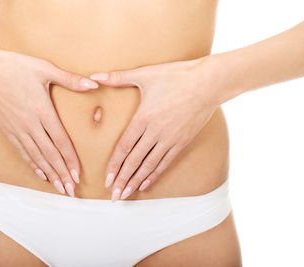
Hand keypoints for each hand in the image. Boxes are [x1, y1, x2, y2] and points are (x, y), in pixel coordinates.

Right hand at [0, 47, 98, 196]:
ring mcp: (17, 129)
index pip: (61, 142)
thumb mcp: (45, 69)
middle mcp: (31, 125)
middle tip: (71, 191)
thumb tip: (94, 84)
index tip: (78, 175)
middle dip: (62, 174)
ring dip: (50, 173)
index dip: (71, 160)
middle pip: (50, 154)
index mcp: (43, 111)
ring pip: (37, 157)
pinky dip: (33, 164)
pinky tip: (40, 174)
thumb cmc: (14, 66)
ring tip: (59, 187)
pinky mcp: (7, 130)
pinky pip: (22, 152)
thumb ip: (70, 79)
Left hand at [90, 56, 218, 200]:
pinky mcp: (182, 141)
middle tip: (113, 196)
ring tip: (126, 194)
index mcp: (143, 118)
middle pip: (134, 161)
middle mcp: (155, 132)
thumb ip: (117, 77)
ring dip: (136, 181)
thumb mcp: (145, 74)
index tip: (107, 179)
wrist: (209, 83)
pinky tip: (146, 184)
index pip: (124, 147)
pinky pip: (165, 162)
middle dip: (122, 179)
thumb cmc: (176, 76)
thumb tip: (93, 76)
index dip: (114, 165)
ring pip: (149, 165)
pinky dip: (154, 174)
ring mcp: (170, 139)